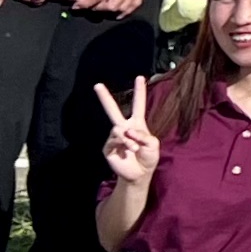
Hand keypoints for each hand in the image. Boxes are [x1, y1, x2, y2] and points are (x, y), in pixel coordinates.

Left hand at [71, 0, 158, 18]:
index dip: (87, 2)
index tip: (77, 5)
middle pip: (112, 5)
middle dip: (98, 8)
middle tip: (88, 5)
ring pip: (124, 7)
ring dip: (111, 10)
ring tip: (102, 7)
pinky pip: (135, 4)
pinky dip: (126, 10)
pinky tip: (120, 11)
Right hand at [90, 80, 161, 194]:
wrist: (139, 174)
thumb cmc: (148, 158)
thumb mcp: (153, 145)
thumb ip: (142, 135)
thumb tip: (126, 130)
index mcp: (137, 124)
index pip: (138, 104)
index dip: (139, 91)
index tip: (140, 77)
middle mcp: (124, 128)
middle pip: (112, 110)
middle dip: (104, 97)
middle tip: (97, 85)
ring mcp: (115, 137)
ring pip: (118, 129)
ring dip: (128, 139)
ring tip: (135, 148)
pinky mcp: (108, 147)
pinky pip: (114, 140)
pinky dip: (124, 144)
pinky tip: (129, 151)